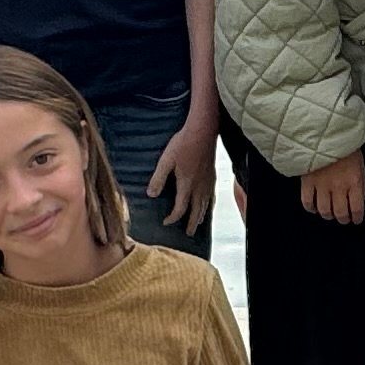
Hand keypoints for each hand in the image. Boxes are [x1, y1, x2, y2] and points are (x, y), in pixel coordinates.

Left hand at [151, 107, 218, 235]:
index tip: (166, 222)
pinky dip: (209, 204)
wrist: (203, 130)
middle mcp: (199, 186)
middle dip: (191, 223)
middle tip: (188, 234)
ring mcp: (208, 181)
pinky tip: (208, 204)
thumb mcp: (166, 160)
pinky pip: (212, 195)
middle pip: (196, 211)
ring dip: (201, 216)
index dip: (172, 217)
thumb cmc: (184, 143)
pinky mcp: (212, 174)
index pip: (180, 208)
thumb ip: (158, 178)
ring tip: (198, 224)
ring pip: (206, 204)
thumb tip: (151, 194)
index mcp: (186, 184)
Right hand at [299, 151, 364, 223]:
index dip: (357, 218)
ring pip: (324, 210)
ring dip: (328, 215)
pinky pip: (307, 202)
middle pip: (340, 213)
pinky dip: (310, 208)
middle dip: (343, 219)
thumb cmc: (344, 146)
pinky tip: (314, 208)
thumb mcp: (360, 162)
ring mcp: (322, 185)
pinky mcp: (308, 181)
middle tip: (343, 218)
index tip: (356, 219)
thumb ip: (361, 182)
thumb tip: (362, 197)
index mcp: (354, 181)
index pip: (357, 208)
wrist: (325, 132)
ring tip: (329, 213)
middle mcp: (338, 186)